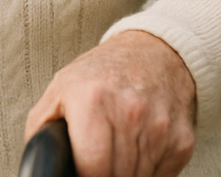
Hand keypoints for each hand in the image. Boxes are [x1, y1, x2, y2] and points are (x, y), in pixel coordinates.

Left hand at [24, 30, 196, 176]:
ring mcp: (159, 128)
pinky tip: (138, 150)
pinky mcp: (181, 141)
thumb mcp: (60, 90)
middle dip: (103, 174)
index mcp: (92, 99)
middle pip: (116, 176)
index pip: (93, 166)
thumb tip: (39, 163)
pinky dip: (147, 172)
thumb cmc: (101, 75)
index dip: (84, 174)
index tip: (81, 169)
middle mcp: (129, 112)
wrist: (154, 54)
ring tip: (115, 152)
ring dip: (125, 173)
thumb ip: (42, 128)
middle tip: (96, 161)